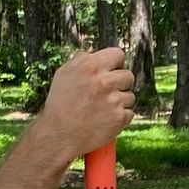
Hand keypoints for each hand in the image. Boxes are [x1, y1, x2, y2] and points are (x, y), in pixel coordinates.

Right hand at [37, 46, 134, 167]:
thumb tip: (96, 53)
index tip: (111, 72)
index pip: (118, 54)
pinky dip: (120, 118)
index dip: (115, 64)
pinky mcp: (120, 118)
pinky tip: (105, 120)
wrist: (58, 135)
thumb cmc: (59, 103)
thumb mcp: (64, 74)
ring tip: (102, 109)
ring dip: (120, 102)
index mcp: (91, 66)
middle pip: (128, 76)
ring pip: (130, 96)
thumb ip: (82, 60)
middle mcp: (104, 81)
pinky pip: (129, 113)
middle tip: (106, 94)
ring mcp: (114, 100)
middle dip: (120, 84)